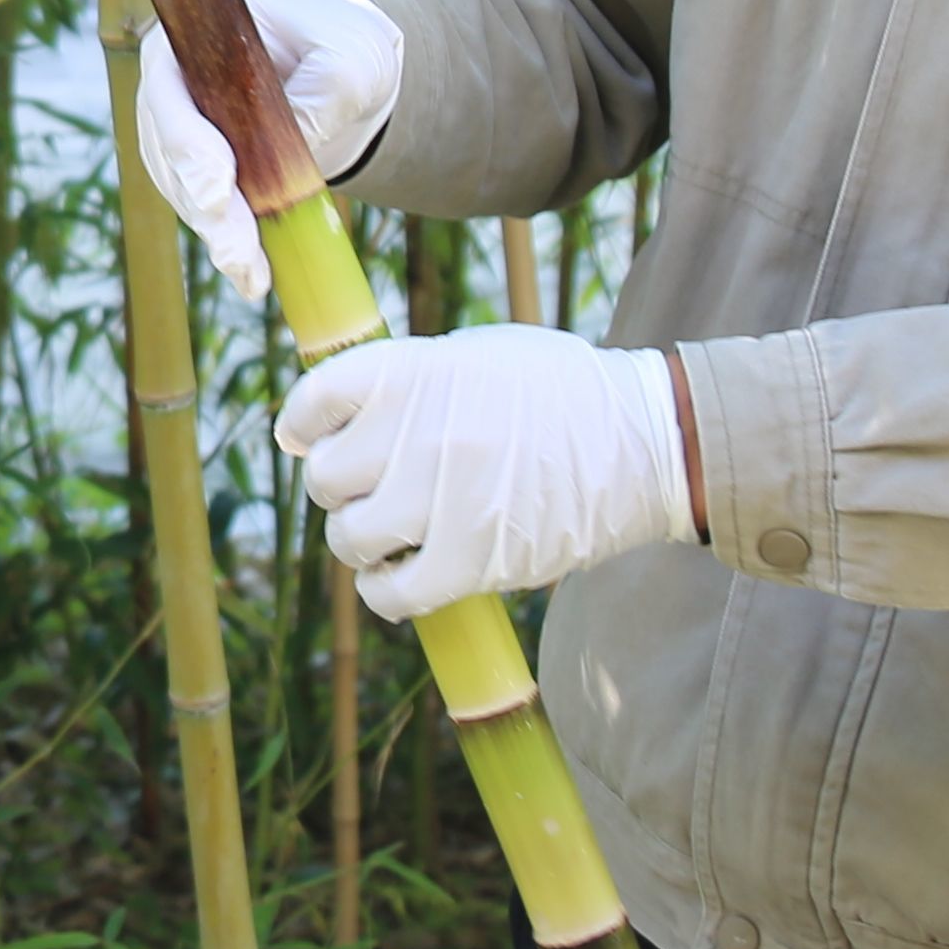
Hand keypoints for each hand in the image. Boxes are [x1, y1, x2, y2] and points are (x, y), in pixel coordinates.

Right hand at [131, 0, 405, 297]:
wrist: (343, 68)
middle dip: (206, 211)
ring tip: (252, 276)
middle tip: (237, 254)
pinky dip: (227, 244)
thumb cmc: (340, 45)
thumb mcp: (350, 56)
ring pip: (182, 193)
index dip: (187, 147)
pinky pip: (204, 212)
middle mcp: (171, 88)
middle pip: (171, 155)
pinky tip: (254, 277)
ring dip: (216, 237)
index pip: (171, 95)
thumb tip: (297, 145)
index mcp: (192, 42)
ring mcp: (180, 132)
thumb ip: (325, 90)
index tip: (216, 195)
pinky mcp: (200, 171)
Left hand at [278, 326, 691, 622]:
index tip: (306, 440)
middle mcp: (416, 432)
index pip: (313, 401)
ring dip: (361, 541)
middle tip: (372, 490)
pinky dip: (384, 592)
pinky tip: (400, 578)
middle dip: (340, 488)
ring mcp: (441, 499)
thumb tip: (340, 415)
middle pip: (324, 477)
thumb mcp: (479, 355)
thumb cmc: (562, 393)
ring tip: (392, 535)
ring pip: (348, 537)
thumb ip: (410, 380)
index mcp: (414, 370)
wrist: (645, 442)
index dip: (302, 426)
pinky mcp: (471, 560)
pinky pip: (391, 593)